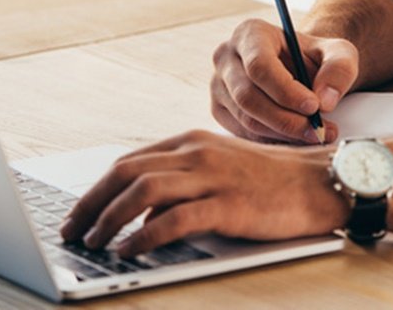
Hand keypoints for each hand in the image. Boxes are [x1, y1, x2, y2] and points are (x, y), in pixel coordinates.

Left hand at [59, 131, 346, 256]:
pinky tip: (132, 250)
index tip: (78, 214)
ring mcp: (213, 176)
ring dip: (109, 219)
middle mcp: (198, 152)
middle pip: (127, 172)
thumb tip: (144, 213)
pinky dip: (145, 235)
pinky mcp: (229, 203)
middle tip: (71, 231)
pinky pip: (175, 219)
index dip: (97, 189)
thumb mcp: (221, 170)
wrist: (321, 181)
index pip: (130, 161)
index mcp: (192, 142)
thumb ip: (183, 183)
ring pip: (143, 191)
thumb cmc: (273, 180)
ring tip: (94, 243)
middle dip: (91, 203)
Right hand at [210, 18, 358, 143]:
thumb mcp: (338, 53)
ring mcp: (219, 85)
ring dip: (282, 134)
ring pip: (245, 119)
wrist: (301, 69)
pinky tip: (296, 139)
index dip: (285, 90)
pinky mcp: (219, 110)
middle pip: (248, 96)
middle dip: (286, 119)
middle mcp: (226, 56)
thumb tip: (324, 100)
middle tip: (319, 131)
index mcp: (250, 33)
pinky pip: (242, 133)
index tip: (314, 106)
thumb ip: (338, 70)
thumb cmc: (315, 57)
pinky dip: (272, 141)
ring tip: (315, 135)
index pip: (259, 65)